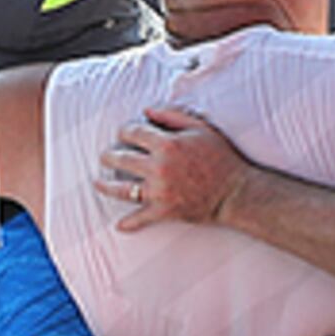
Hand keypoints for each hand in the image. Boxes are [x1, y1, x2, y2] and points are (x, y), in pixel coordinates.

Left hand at [99, 104, 249, 229]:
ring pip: (121, 189)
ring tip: (97, 183)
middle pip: (120, 159)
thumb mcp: (202, 128)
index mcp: (166, 144)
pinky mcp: (163, 211)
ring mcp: (158, 191)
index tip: (123, 133)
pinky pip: (139, 219)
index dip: (125, 131)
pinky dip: (128, 224)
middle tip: (105, 156)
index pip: (132, 133)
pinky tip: (119, 225)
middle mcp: (158, 167)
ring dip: (105, 186)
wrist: (237, 192)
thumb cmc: (222, 157)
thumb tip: (147, 110)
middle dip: (109, 155)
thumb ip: (173, 115)